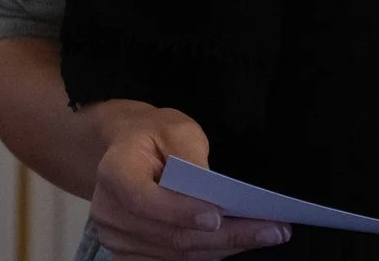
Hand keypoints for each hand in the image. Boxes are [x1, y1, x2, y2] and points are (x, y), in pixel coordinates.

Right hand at [88, 104, 289, 258]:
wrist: (127, 151)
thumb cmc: (155, 136)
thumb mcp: (176, 129)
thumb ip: (190, 156)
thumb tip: (213, 190)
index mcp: (114, 172)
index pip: (145, 199)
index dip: (181, 211)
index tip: (218, 216)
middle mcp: (108, 212)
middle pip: (169, 235)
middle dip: (224, 236)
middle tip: (270, 230)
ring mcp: (116, 238)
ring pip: (176, 255)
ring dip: (223, 249)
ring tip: (266, 235)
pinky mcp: (130, 254)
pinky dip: (208, 254)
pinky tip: (238, 243)